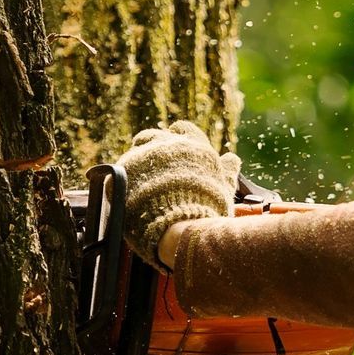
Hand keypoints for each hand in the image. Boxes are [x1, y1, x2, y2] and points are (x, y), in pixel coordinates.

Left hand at [117, 121, 238, 269]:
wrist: (180, 225)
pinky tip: (129, 191)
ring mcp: (147, 155)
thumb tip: (232, 158)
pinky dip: (126, 177)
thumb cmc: (207, 208)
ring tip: (141, 178)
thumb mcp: (225, 187)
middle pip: (156, 135)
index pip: (183, 129)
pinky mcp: (127, 168)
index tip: (176, 151)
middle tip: (154, 165)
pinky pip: (121, 168)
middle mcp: (170, 144)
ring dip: (139, 159)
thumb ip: (228, 170)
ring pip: (138, 148)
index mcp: (194, 146)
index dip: (178, 138)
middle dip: (154, 146)